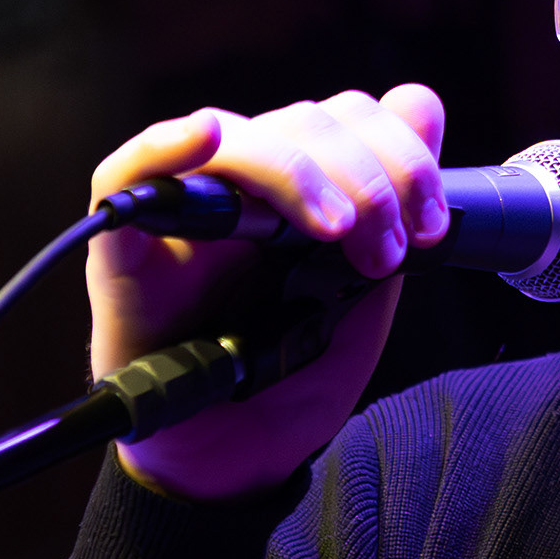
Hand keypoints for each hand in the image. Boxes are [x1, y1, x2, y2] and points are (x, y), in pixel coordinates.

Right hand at [86, 84, 447, 500]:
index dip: (401, 152)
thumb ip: (392, 207)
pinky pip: (132, 169)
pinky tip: (205, 137)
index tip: (432, 225)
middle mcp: (248, 183)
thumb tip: (420, 101)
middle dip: (369, 178)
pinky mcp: (127, 237)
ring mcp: (188, 203)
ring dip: (301, 173)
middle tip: (389, 250)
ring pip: (242, 137)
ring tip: (339, 235)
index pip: (352, 118)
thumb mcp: (364, 292)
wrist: (233, 457)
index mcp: (307, 188)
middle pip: (307, 122)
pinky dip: (169, 146)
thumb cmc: (288, 376)